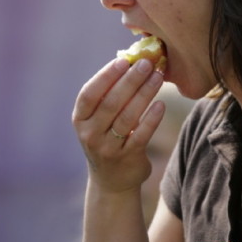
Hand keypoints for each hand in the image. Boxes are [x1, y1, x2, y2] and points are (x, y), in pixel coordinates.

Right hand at [72, 57, 164, 193]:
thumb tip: (132, 60)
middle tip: (146, 63)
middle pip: (111, 103)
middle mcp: (90, 134)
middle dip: (130, 80)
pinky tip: (161, 104)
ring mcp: (107, 148)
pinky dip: (151, 118)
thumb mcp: (98, 119)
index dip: (105, 76)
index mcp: (80, 119)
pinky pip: (141, 135)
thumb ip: (109, 94)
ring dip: (144, 94)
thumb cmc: (107, 136)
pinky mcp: (127, 158)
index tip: (123, 61)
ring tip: (158, 77)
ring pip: (128, 117)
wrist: (112, 180)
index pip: (89, 94)